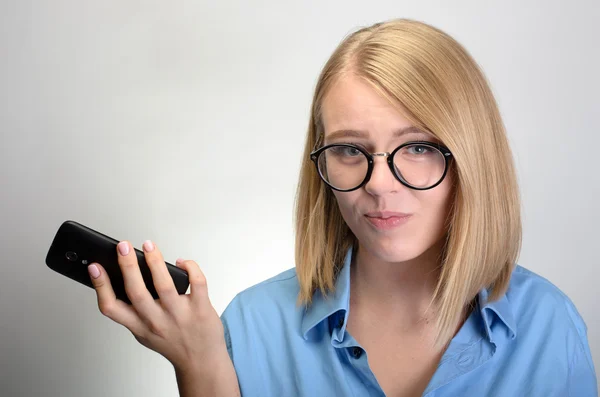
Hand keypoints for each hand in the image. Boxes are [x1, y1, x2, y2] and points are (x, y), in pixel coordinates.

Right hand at [87, 239, 225, 371]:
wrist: (202, 361)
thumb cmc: (173, 343)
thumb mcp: (145, 333)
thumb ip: (134, 312)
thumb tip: (122, 278)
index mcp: (139, 326)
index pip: (112, 308)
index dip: (100, 287)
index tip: (94, 267)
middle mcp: (156, 321)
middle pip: (136, 292)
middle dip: (127, 266)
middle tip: (123, 247)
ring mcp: (179, 314)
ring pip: (164, 284)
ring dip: (155, 261)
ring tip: (149, 246)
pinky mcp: (200, 308)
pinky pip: (196, 282)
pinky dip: (190, 267)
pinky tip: (183, 262)